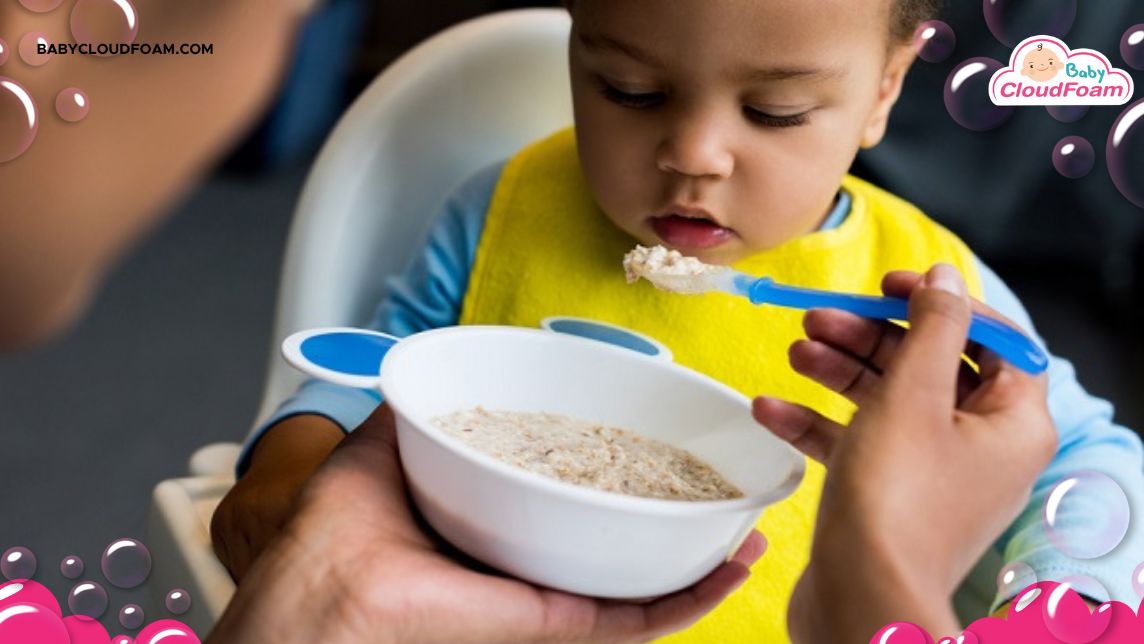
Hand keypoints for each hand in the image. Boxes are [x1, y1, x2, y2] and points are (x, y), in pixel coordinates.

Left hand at [208, 403, 766, 643]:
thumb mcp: (387, 444)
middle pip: (621, 543)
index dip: (623, 477)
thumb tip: (432, 359)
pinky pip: (636, 618)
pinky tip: (730, 566)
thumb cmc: (334, 536)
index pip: (573, 499)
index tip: (664, 447)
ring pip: (644, 584)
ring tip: (749, 526)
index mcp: (495, 521)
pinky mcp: (554, 625)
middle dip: (679, 519)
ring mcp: (547, 597)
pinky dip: (690, 596)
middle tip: (726, 491)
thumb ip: (419, 403)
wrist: (319, 602)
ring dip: (704, 557)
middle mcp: (527, 562)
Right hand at [752, 264, 1056, 641]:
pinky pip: (856, 444)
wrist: (860, 598)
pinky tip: (770, 409)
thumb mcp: (914, 394)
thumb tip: (943, 277)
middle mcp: (979, 447)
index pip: (992, 339)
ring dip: (838, 371)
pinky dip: (817, 423)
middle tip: (821, 318)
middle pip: (929, 365)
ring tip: (795, 351)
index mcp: (1011, 422)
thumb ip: (931, 326)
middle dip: (871, 337)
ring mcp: (931, 474)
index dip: (940, 303)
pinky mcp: (887, 497)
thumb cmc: (896, 498)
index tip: (890, 283)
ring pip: (887, 401)